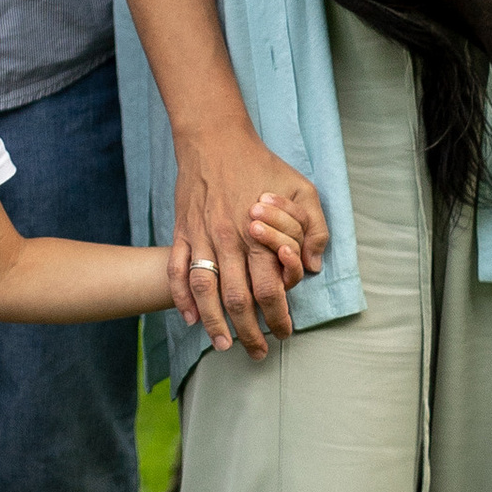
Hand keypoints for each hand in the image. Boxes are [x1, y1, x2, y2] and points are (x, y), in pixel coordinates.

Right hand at [169, 127, 324, 359]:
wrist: (215, 139)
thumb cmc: (262, 165)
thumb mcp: (302, 189)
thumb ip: (315, 228)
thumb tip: (313, 267)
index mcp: (259, 234)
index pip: (270, 290)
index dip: (278, 318)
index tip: (284, 333)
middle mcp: (229, 240)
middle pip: (237, 299)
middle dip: (249, 332)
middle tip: (257, 352)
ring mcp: (201, 237)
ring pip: (205, 290)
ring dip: (214, 323)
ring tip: (223, 345)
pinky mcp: (182, 231)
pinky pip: (177, 270)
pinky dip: (181, 297)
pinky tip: (190, 317)